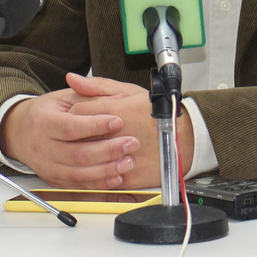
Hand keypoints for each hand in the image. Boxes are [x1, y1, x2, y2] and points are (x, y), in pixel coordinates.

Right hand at [0, 74, 138, 188]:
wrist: (19, 133)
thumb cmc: (44, 113)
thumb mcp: (62, 97)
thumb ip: (87, 94)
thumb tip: (112, 96)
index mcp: (44, 122)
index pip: (71, 127)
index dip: (95, 126)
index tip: (118, 121)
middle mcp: (44, 147)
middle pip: (77, 154)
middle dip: (108, 150)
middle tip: (131, 143)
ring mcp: (49, 167)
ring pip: (79, 174)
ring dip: (106, 170)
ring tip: (128, 162)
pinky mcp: (55, 180)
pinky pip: (78, 186)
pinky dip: (99, 185)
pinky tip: (115, 178)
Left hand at [65, 72, 193, 190]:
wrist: (185, 138)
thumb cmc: (158, 112)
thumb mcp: (129, 91)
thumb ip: (97, 86)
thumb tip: (72, 79)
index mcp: (114, 112)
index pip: (76, 113)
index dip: (75, 114)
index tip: (81, 117)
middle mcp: (116, 136)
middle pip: (78, 137)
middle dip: (77, 135)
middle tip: (84, 133)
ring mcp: (120, 158)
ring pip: (86, 160)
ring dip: (85, 154)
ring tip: (92, 148)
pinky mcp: (126, 176)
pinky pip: (100, 178)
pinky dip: (98, 172)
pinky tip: (102, 164)